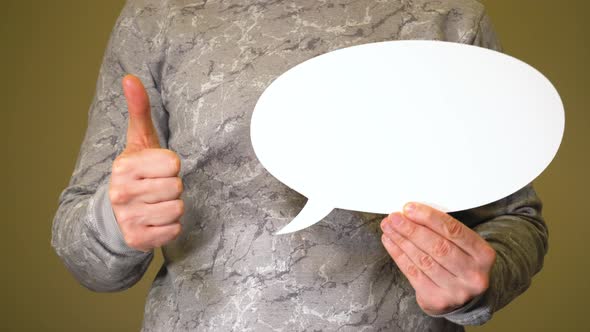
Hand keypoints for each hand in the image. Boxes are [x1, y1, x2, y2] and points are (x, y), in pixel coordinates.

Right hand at [108, 74, 183, 251]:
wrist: (114, 214)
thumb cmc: (136, 172)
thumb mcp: (138, 141)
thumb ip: (139, 110)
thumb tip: (130, 78)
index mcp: (124, 166)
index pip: (174, 164)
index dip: (170, 166)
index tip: (156, 169)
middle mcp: (122, 192)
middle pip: (177, 187)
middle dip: (172, 187)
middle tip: (155, 188)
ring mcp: (128, 218)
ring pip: (178, 208)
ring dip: (172, 207)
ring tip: (155, 203)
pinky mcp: (137, 239)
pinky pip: (174, 230)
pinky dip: (169, 227)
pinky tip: (154, 220)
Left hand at [380, 202, 495, 315]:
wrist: (466, 297)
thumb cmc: (461, 261)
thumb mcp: (464, 245)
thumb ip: (444, 230)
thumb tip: (411, 212)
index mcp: (484, 255)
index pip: (454, 231)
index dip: (429, 218)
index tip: (409, 208)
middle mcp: (473, 275)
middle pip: (437, 247)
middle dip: (411, 229)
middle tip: (394, 218)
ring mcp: (455, 291)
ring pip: (423, 260)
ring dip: (401, 240)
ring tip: (389, 227)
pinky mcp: (437, 300)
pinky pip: (413, 273)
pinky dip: (398, 255)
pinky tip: (390, 241)